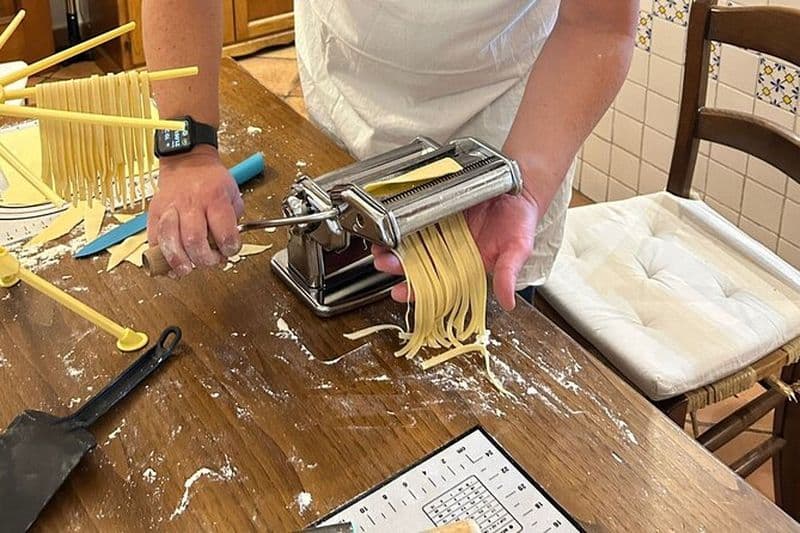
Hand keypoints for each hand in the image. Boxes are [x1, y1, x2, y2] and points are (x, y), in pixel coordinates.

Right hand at [147, 146, 243, 276]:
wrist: (187, 161)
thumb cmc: (211, 180)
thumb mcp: (232, 195)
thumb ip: (233, 221)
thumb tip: (227, 249)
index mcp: (214, 198)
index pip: (223, 231)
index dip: (228, 248)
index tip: (229, 252)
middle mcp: (191, 203)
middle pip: (194, 239)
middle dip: (203, 259)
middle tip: (210, 262)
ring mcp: (170, 208)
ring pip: (170, 240)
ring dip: (179, 260)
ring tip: (187, 270)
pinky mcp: (154, 213)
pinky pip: (153, 239)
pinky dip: (160, 257)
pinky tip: (169, 266)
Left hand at [372, 192, 538, 310]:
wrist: (519, 188)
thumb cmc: (520, 221)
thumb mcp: (518, 249)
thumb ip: (509, 274)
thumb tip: (508, 302)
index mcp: (465, 268)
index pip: (437, 286)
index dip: (417, 291)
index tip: (399, 293)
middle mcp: (449, 253)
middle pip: (417, 265)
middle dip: (397, 267)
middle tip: (384, 263)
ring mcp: (440, 233)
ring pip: (411, 245)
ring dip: (393, 248)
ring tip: (380, 247)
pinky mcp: (437, 212)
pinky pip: (414, 221)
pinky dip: (400, 225)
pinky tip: (388, 227)